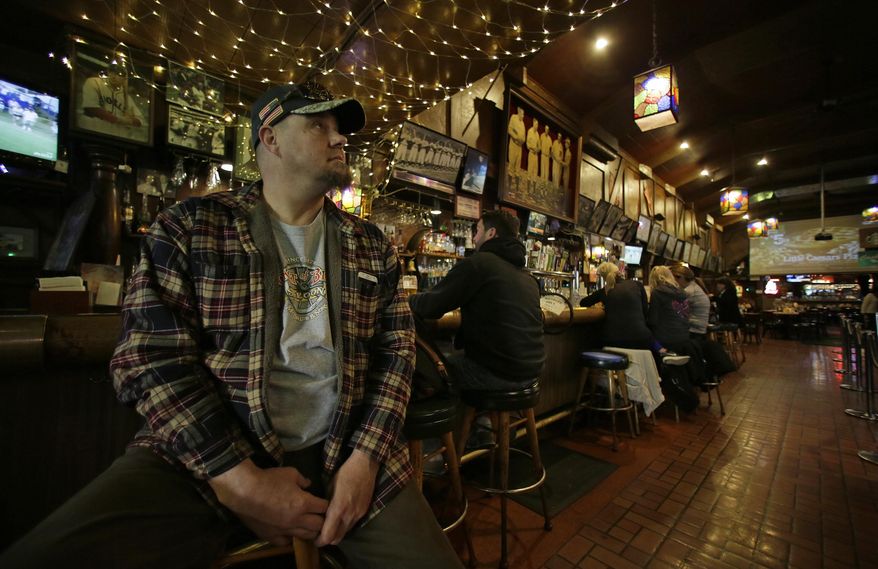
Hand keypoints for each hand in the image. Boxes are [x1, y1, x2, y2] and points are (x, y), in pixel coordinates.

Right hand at [209, 459, 328, 542]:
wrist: (244, 490)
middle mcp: (297, 519)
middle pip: (319, 526)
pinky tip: (289, 532)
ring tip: (307, 525)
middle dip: (321, 520)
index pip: (324, 508)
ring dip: (309, 531)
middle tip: (317, 515)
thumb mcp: (290, 473)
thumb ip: (302, 480)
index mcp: (304, 503)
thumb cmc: (268, 479)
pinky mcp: (271, 536)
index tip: (323, 503)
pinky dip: (290, 538)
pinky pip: (286, 542)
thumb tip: (308, 484)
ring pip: (305, 536)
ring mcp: (284, 530)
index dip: (325, 505)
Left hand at [315, 449, 378, 546]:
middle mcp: (349, 515)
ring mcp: (358, 514)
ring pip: (345, 533)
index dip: (320, 541)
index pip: (328, 535)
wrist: (365, 466)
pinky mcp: (364, 512)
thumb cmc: (345, 473)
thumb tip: (318, 514)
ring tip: (329, 527)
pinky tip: (340, 519)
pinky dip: (345, 526)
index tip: (314, 539)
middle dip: (327, 540)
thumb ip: (326, 504)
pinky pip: (352, 525)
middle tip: (319, 536)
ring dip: (337, 533)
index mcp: (339, 508)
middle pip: (337, 539)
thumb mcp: (330, 486)